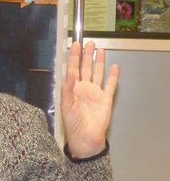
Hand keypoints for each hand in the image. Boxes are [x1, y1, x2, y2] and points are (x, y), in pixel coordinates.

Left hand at [61, 41, 119, 157]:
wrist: (85, 137)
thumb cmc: (72, 123)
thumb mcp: (66, 105)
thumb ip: (67, 88)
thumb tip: (70, 73)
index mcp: (72, 89)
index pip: (73, 69)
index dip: (74, 57)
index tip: (75, 45)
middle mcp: (84, 88)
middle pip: (85, 68)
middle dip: (86, 55)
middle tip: (88, 43)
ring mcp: (95, 93)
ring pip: (97, 73)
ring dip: (98, 62)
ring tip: (99, 50)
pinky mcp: (106, 99)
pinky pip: (110, 85)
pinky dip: (113, 76)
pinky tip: (114, 67)